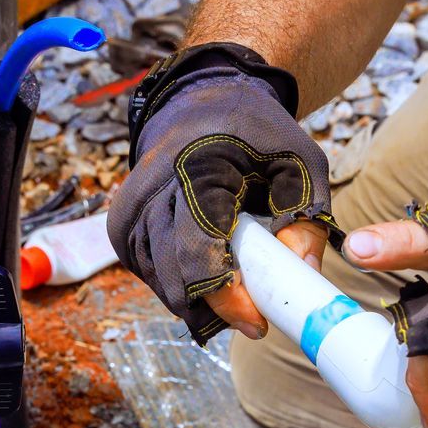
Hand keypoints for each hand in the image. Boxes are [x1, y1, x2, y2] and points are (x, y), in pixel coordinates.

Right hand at [109, 42, 334, 342]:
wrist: (200, 104)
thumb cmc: (257, 134)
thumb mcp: (301, 163)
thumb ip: (306, 219)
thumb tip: (303, 277)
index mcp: (196, 169)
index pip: (199, 254)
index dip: (227, 299)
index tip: (258, 323)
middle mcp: (151, 192)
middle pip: (176, 278)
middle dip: (217, 307)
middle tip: (254, 311)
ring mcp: (129, 212)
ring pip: (162, 283)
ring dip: (200, 297)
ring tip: (236, 278)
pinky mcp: (120, 228)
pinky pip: (152, 276)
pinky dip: (182, 284)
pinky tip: (210, 266)